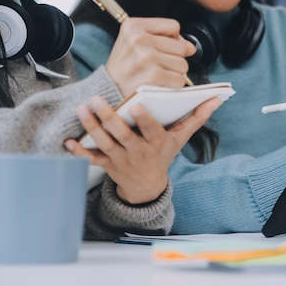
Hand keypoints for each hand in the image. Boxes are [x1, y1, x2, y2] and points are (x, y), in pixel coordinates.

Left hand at [63, 96, 220, 203]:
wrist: (147, 186)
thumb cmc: (163, 154)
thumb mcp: (181, 138)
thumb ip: (196, 118)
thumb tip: (216, 100)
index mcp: (156, 143)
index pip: (150, 130)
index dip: (143, 119)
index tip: (135, 105)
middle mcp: (138, 151)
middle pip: (121, 134)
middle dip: (108, 118)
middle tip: (96, 100)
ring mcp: (121, 159)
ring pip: (104, 143)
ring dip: (91, 127)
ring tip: (82, 109)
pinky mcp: (107, 165)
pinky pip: (91, 159)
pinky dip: (79, 151)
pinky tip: (69, 140)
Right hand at [105, 17, 195, 97]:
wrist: (108, 91)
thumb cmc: (125, 67)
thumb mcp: (135, 43)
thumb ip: (163, 38)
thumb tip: (191, 47)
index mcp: (134, 26)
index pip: (173, 26)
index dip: (172, 39)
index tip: (161, 48)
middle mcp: (139, 39)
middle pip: (181, 47)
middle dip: (174, 59)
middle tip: (158, 66)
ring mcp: (146, 57)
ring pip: (183, 65)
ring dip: (175, 73)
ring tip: (157, 75)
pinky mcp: (153, 76)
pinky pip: (179, 80)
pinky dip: (173, 86)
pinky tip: (159, 85)